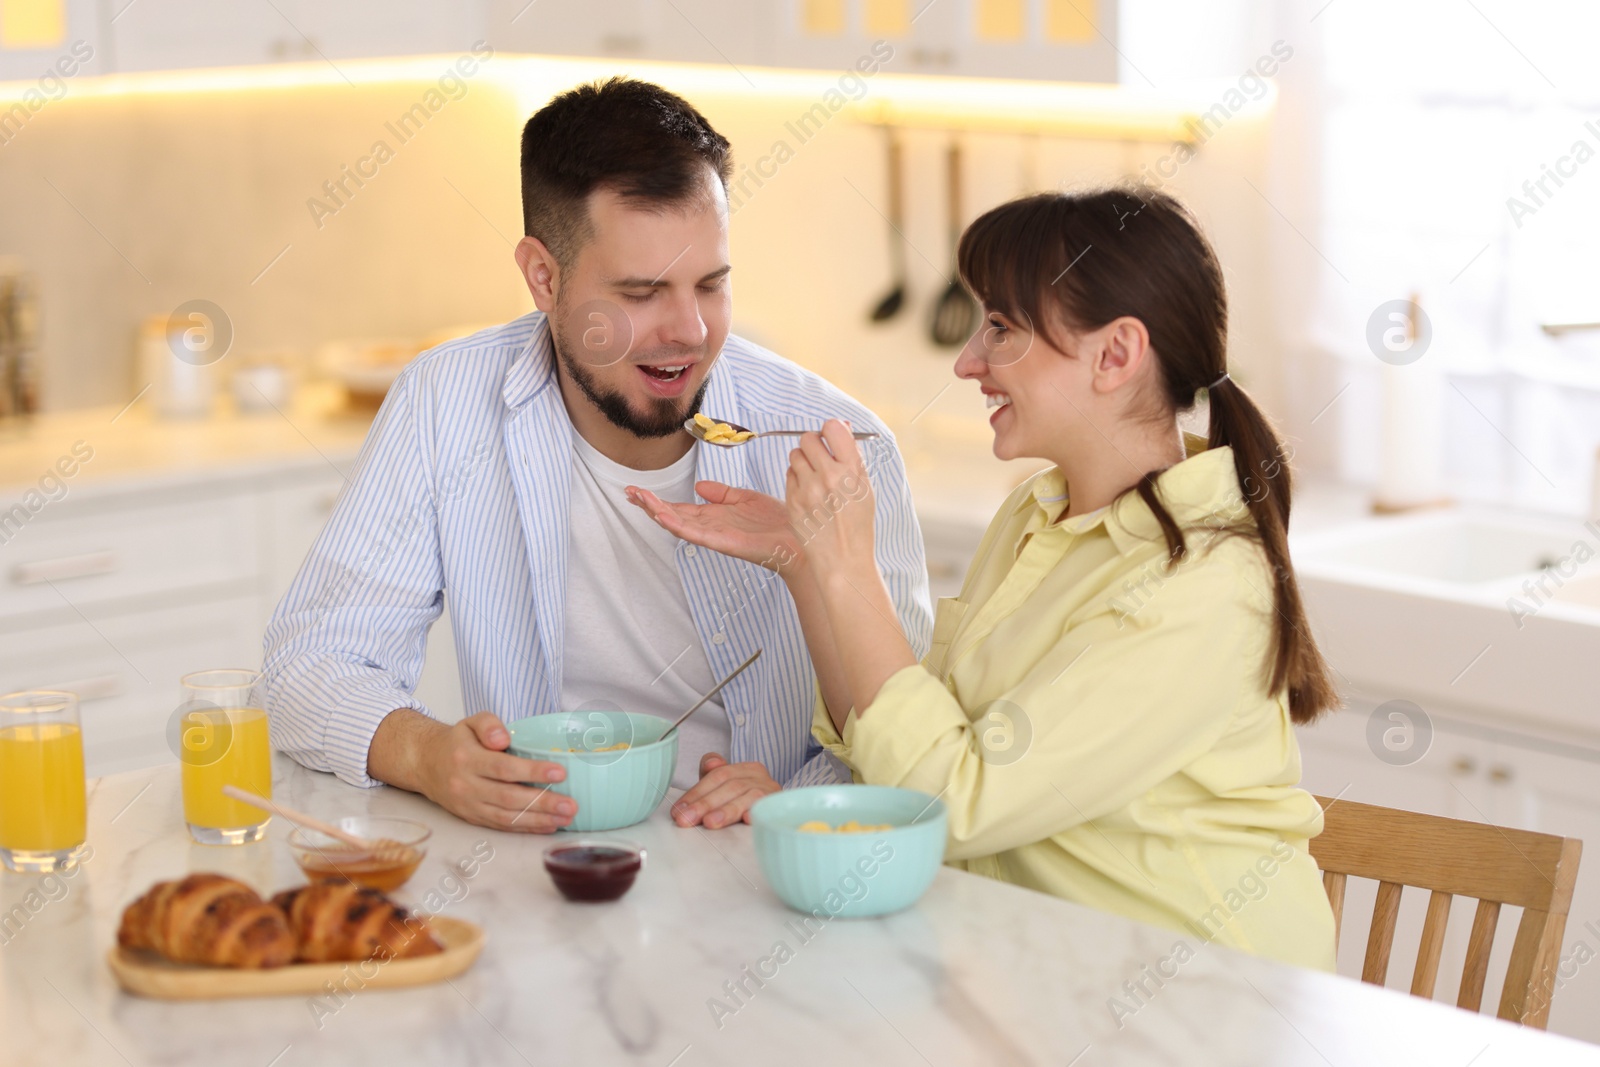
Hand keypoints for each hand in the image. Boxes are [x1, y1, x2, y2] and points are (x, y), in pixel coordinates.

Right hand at [415, 712, 576, 832]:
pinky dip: (526, 828)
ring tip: (565, 818)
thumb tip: (503, 739)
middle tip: (570, 805)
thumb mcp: (470, 722)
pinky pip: (501, 826)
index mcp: (467, 759)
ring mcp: (469, 805)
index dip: (532, 772)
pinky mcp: (472, 818)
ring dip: (539, 820)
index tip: (559, 773)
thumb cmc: (457, 742)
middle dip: (543, 803)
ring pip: (506, 817)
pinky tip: (548, 825)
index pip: (503, 768)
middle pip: (508, 797)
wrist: (426, 764)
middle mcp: (466, 785)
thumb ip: (489, 724)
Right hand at [627, 480, 801, 571]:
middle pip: (672, 515)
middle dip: (649, 504)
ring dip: (656, 511)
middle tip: (628, 492)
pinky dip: (676, 524)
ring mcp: (714, 536)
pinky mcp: (722, 542)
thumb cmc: (776, 521)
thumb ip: (721, 493)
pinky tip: (661, 515)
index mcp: (714, 516)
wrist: (798, 538)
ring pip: (678, 523)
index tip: (637, 489)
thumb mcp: (745, 498)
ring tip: (638, 499)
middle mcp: (710, 527)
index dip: (658, 500)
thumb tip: (700, 485)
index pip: (679, 508)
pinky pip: (695, 533)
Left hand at [671, 753, 780, 828]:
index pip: (718, 776)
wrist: (782, 811)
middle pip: (730, 786)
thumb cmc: (746, 800)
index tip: (679, 810)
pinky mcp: (779, 809)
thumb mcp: (726, 785)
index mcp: (746, 769)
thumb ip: (712, 772)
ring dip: (727, 811)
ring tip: (709, 822)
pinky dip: (756, 813)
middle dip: (705, 804)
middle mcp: (760, 777)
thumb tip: (711, 763)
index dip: (697, 792)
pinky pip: (767, 809)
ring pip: (747, 797)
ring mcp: (771, 792)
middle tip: (686, 819)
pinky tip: (747, 819)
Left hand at [786, 420, 875, 574]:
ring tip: (814, 477)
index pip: (832, 428)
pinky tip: (808, 493)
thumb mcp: (865, 488)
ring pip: (795, 455)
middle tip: (820, 457)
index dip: (830, 430)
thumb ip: (851, 457)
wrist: (843, 559)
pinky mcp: (793, 502)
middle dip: (813, 444)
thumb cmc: (857, 523)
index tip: (832, 439)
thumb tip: (840, 427)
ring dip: (803, 460)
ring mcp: (808, 490)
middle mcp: (829, 477)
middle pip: (808, 438)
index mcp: (852, 471)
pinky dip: (797, 478)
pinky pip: (789, 475)